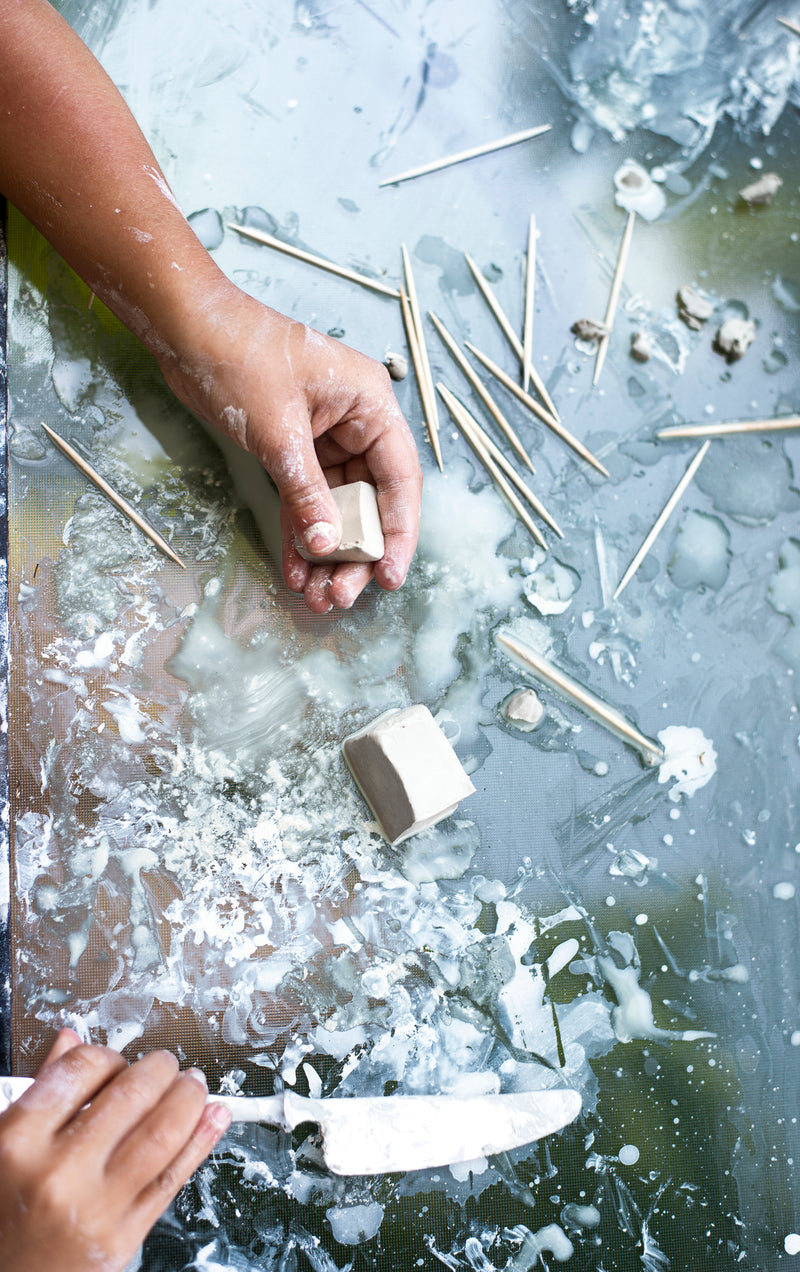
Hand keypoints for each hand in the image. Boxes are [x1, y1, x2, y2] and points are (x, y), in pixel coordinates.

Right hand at [0, 1029, 230, 1271]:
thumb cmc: (1, 1212)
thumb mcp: (3, 1145)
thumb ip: (41, 1092)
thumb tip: (71, 1041)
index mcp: (20, 1141)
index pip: (83, 1069)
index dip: (109, 1056)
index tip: (118, 1060)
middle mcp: (60, 1172)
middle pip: (132, 1096)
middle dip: (160, 1070)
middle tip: (167, 1065)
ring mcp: (96, 1207)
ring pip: (162, 1134)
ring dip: (189, 1099)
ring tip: (194, 1085)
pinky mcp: (122, 1238)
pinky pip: (171, 1180)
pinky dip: (200, 1142)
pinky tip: (213, 1119)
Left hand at [160, 280, 422, 612]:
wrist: (187, 330)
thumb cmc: (239, 355)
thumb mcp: (279, 430)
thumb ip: (306, 490)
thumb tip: (325, 544)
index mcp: (371, 406)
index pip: (399, 480)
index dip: (398, 532)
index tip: (388, 576)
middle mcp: (356, 424)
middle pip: (370, 502)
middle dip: (356, 554)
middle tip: (341, 596)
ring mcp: (325, 439)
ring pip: (336, 508)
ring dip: (326, 553)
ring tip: (318, 596)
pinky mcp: (293, 450)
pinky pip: (305, 500)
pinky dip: (300, 533)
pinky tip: (295, 570)